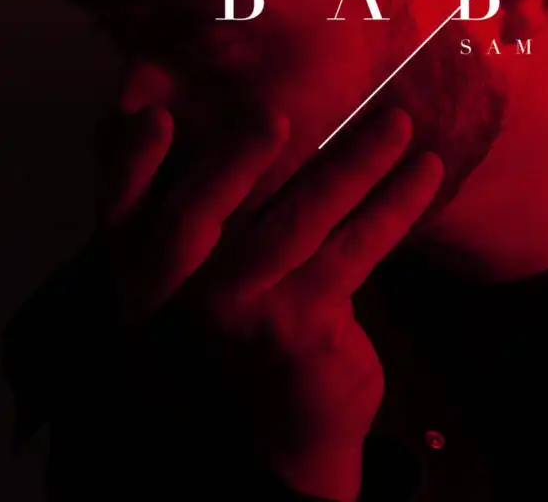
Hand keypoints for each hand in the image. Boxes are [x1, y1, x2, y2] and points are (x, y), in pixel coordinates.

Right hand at [98, 104, 442, 499]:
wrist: (276, 433)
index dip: (131, 166)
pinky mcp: (298, 325)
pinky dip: (395, 202)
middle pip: (193, 217)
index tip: (155, 115)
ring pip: (296, 219)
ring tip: (399, 121)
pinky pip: (355, 246)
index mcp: (147, 271)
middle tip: (275, 115)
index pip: (121, 213)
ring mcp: (236, 312)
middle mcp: (175, 296)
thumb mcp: (214, 275)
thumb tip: (266, 118)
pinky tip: (426, 171)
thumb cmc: (246, 327)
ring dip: (354, 161)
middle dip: (233, 161)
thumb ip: (217, 211)